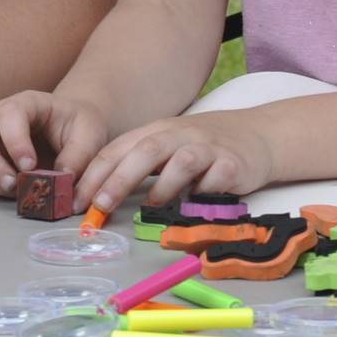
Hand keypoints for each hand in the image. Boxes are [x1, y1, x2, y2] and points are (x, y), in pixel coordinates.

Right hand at [0, 91, 110, 198]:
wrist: (71, 132)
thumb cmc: (78, 127)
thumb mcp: (90, 135)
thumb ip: (78, 155)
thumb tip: (61, 180)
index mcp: (27, 103)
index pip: (9, 113)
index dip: (15, 140)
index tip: (30, 166)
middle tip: (13, 184)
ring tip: (21, 190)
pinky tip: (13, 191)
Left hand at [73, 108, 275, 213]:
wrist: (258, 135)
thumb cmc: (204, 146)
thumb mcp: (168, 147)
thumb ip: (138, 165)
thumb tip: (97, 197)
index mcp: (158, 131)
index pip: (119, 148)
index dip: (95, 174)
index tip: (78, 200)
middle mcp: (182, 135)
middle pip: (146, 151)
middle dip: (119, 179)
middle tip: (101, 205)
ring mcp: (209, 147)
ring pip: (182, 161)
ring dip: (163, 185)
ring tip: (153, 205)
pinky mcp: (234, 163)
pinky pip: (217, 177)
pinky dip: (205, 190)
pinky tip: (198, 200)